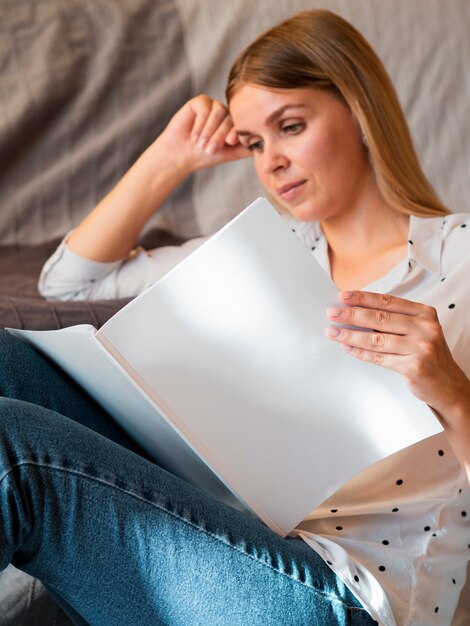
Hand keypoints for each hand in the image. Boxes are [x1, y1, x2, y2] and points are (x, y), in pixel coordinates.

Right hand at [155, 95, 249, 174]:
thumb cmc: (204, 155)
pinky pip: (205, 108)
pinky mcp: (200, 101)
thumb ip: (245, 148)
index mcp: (234, 123)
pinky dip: (200, 123)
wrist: (180, 154)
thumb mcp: (229, 153)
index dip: (236, 131)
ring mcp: (213, 105)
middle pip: (230, 118)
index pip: (241, 123)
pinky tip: (193, 135)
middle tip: (210, 149)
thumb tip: (265, 145)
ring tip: (200, 144)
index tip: (230, 142)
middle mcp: (225, 113)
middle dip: (219, 135)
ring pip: (219, 112)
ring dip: (209, 130)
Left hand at [325, 290, 469, 415]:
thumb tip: (358, 312)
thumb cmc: (428, 355)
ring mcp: (420, 348)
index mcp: (424, 314)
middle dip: (352, 315)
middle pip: (380, 318)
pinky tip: (347, 347)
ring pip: (376, 339)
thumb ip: (395, 320)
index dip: (363, 298)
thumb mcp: (419, 330)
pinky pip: (379, 358)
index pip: (388, 301)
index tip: (344, 296)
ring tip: (333, 332)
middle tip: (332, 313)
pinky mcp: (413, 366)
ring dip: (350, 335)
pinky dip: (360, 353)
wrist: (448, 385)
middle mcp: (424, 328)